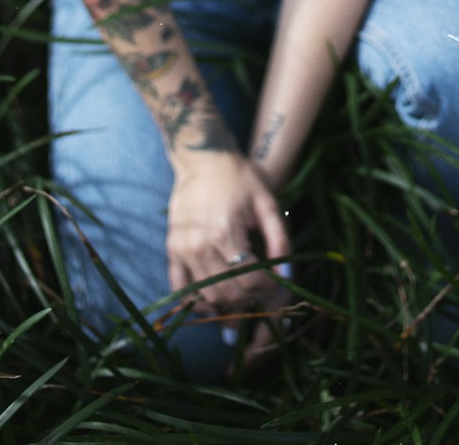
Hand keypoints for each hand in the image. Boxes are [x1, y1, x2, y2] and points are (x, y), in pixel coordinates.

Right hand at [166, 152, 289, 331]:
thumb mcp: (267, 201)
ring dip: (230, 301)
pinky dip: (198, 301)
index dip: (268, 288)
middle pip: (229, 292)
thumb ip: (280, 239)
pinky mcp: (172, 248)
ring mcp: (183, 248)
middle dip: (252, 296)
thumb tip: (286, 275)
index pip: (249, 280)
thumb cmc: (239, 176)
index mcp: (225, 232)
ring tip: (244, 289)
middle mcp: (200, 244)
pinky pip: (181, 288)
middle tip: (263, 286)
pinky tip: (215, 301)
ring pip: (208, 295)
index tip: (277, 282)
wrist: (203, 157)